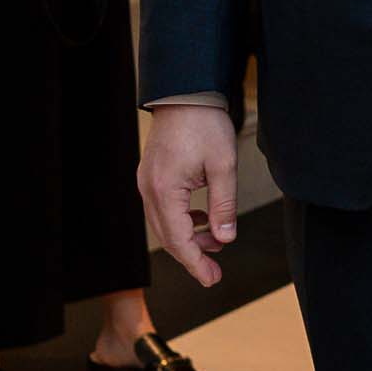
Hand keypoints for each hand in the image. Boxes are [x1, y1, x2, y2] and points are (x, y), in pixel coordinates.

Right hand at [138, 103, 236, 287]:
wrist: (185, 91)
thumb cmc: (204, 123)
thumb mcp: (223, 166)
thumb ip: (224, 206)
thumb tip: (224, 239)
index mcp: (164, 190)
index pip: (179, 240)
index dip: (195, 264)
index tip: (211, 279)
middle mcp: (149, 189)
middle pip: (168, 236)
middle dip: (191, 257)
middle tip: (214, 273)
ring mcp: (147, 181)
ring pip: (164, 223)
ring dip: (188, 238)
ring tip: (215, 244)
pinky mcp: (152, 174)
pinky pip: (163, 207)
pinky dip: (182, 220)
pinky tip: (201, 219)